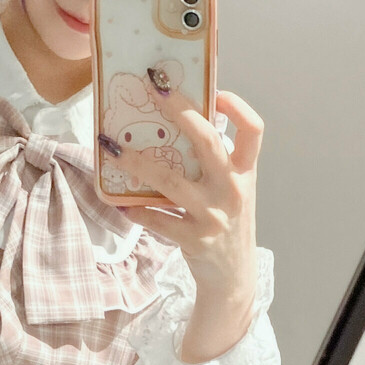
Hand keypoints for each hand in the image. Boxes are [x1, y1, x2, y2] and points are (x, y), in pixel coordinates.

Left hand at [99, 79, 263, 362]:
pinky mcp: (194, 239)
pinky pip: (157, 220)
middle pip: (207, 141)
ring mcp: (214, 215)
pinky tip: (120, 203)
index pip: (254, 130)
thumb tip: (180, 122)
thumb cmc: (227, 224)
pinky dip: (136, 211)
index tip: (215, 93)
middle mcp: (233, 190)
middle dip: (179, 110)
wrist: (232, 278)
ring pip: (170, 180)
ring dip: (136, 161)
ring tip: (110, 147)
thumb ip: (216, 163)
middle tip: (152, 87)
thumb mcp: (232, 191)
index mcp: (246, 173)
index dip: (237, 107)